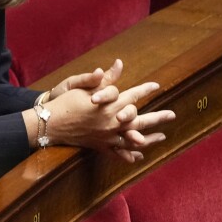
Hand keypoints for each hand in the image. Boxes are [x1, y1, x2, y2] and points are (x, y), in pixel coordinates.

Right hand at [44, 59, 174, 162]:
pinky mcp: (100, 146)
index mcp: (110, 105)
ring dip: (149, 138)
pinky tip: (138, 156)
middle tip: (172, 115)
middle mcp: (112, 123)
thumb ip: (104, 79)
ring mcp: (107, 137)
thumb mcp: (83, 85)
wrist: (49, 123)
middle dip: (158, 117)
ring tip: (162, 137)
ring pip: (133, 139)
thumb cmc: (65, 102)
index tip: (156, 85)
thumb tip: (119, 64)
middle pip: (140, 120)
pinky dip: (129, 155)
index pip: (133, 95)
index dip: (145, 89)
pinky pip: (118, 153)